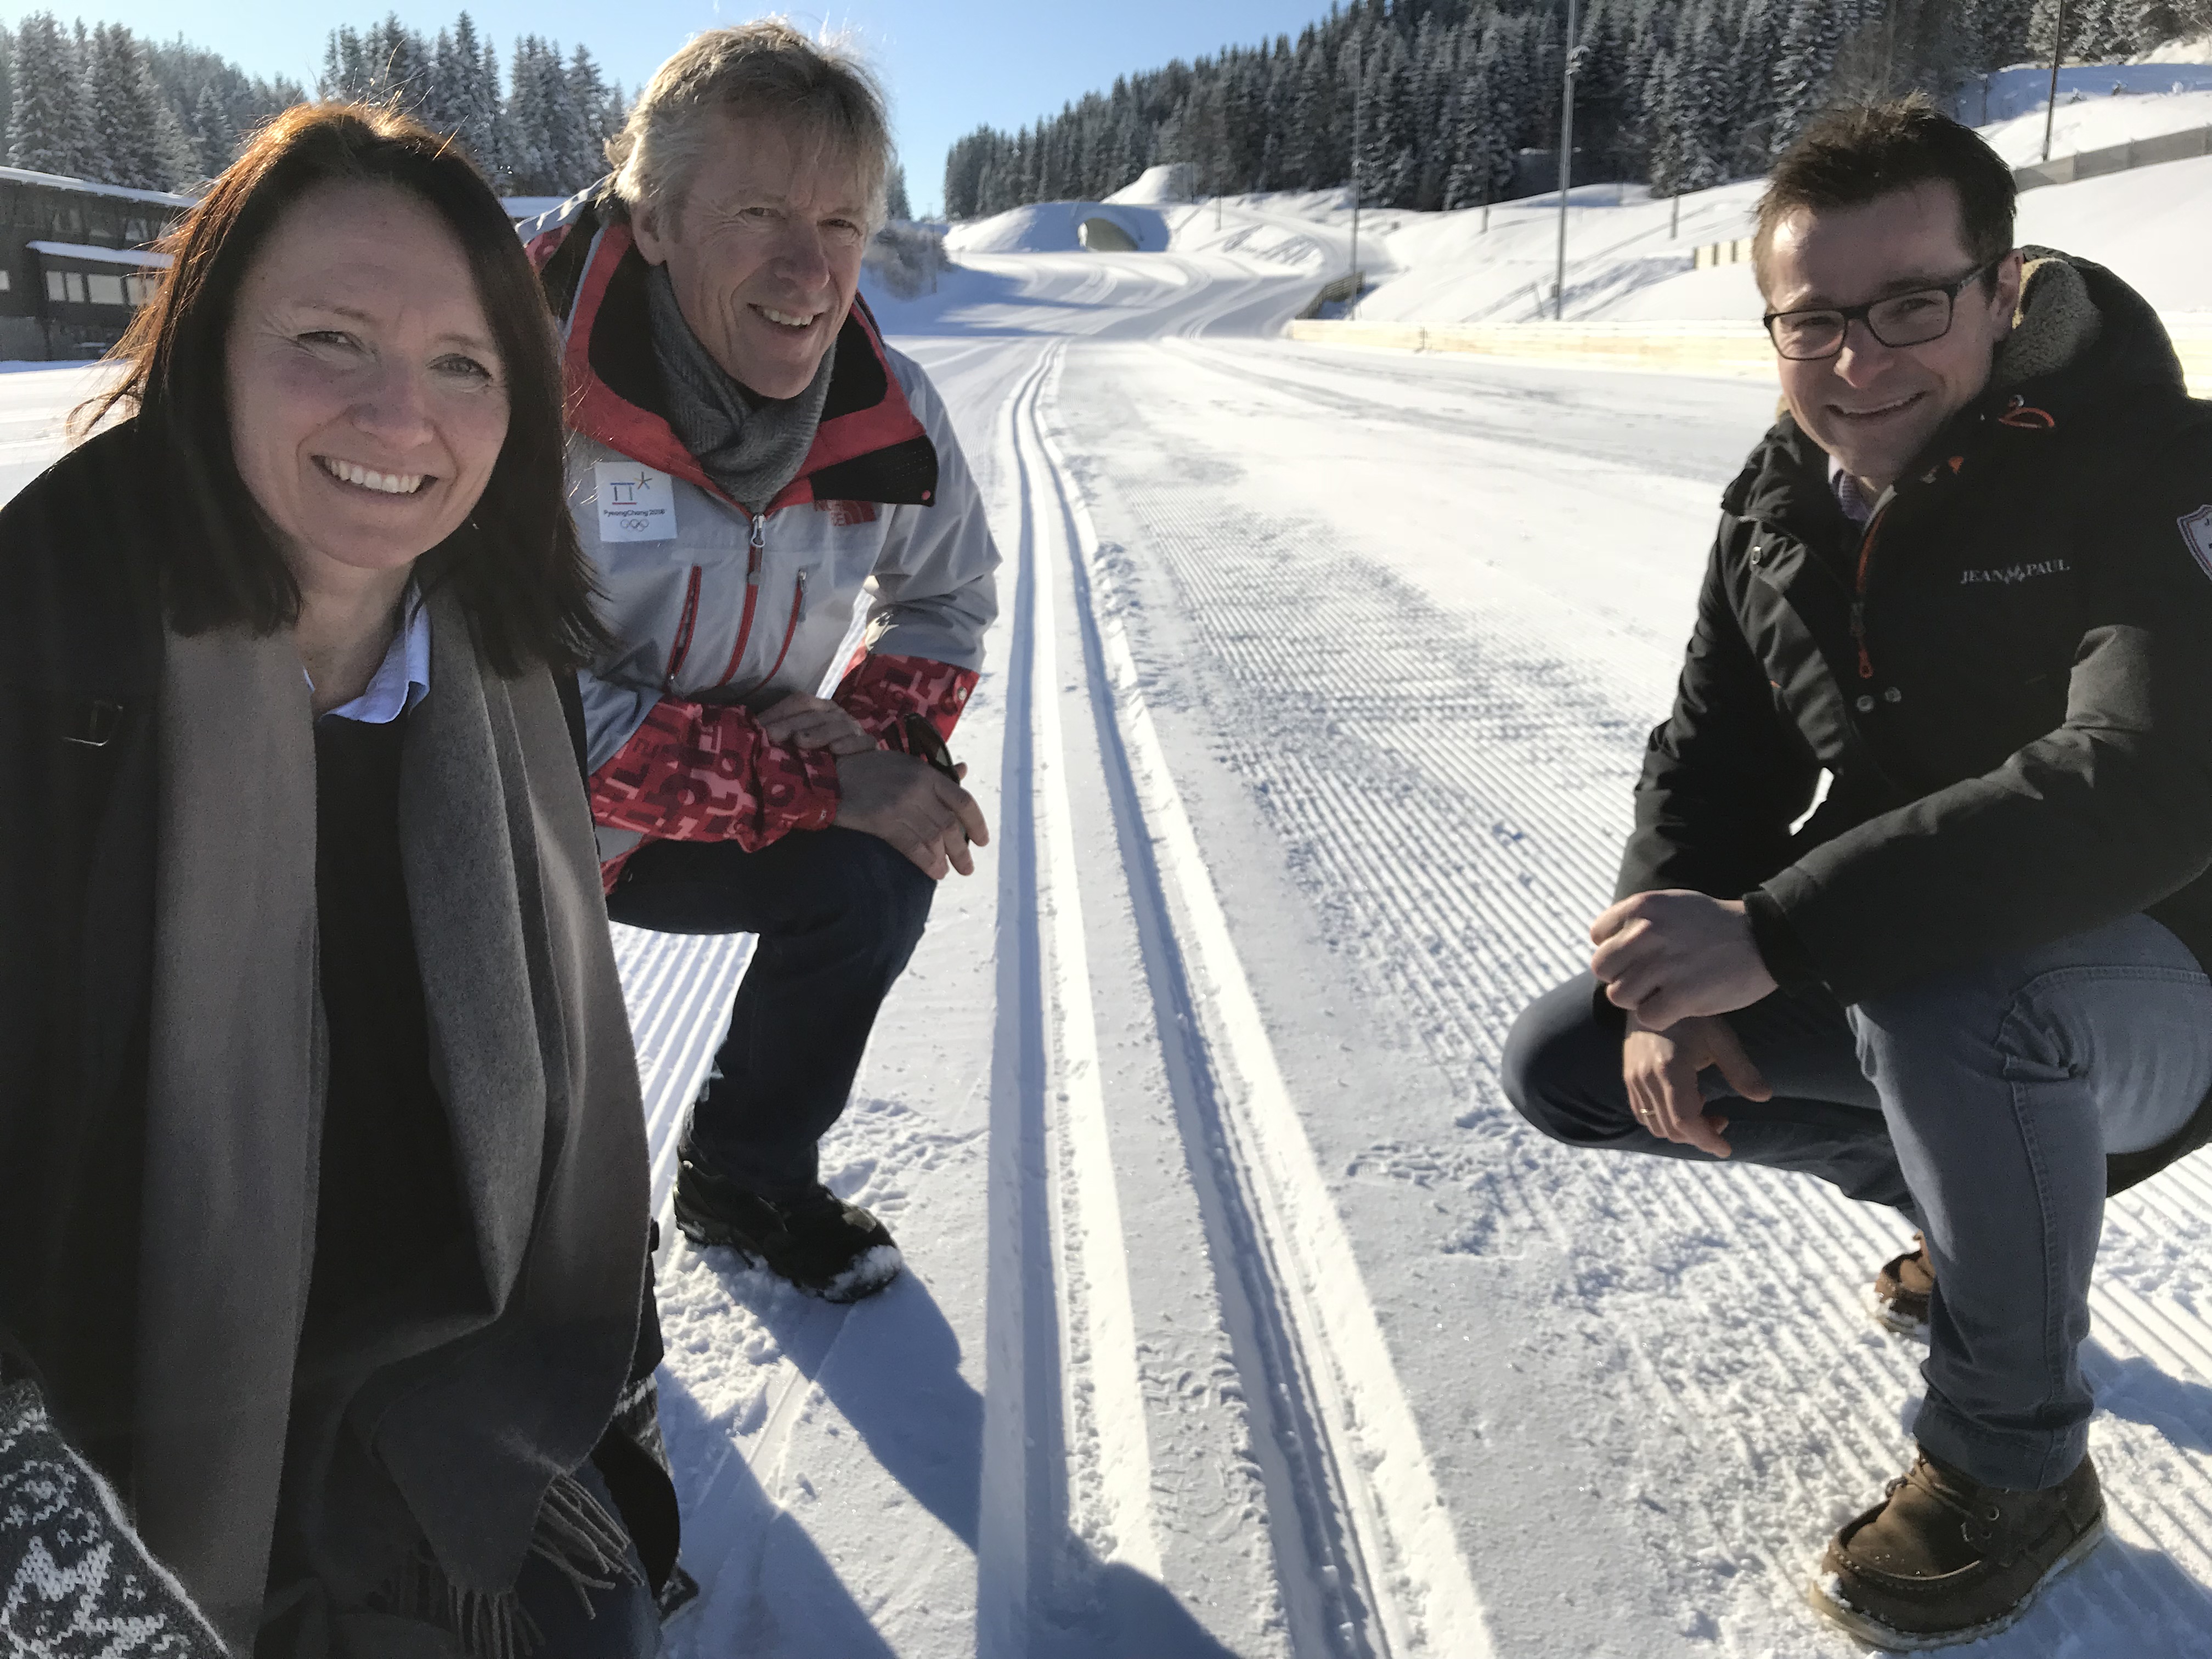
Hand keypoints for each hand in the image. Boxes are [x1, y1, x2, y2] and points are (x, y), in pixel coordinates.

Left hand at [758, 693, 875, 757]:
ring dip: (820, 732)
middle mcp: (834, 713)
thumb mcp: (784, 745)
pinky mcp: (867, 744)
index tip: (766, 731)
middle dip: (795, 725)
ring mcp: (852, 727)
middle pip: (816, 714)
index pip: (801, 702)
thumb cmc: (802, 761)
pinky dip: (850, 744)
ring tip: (802, 743)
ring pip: (839, 724)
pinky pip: (863, 741)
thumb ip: (773, 732)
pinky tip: (836, 750)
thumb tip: (754, 730)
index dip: (783, 715)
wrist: (844, 783)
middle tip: (777, 738)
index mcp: (815, 707)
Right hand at [835, 749, 990, 878]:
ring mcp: (900, 805)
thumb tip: (964, 770)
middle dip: (962, 850)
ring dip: (945, 859)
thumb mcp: (905, 762)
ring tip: (948, 872)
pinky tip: (934, 872)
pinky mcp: (882, 821)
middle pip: (949, 824)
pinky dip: (927, 862)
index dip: (977, 823)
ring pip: (933, 838)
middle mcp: (917, 787)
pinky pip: (913, 846)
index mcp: (925, 772)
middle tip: (967, 868)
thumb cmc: (867, 769)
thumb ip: (935, 772)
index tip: (983, 841)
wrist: (829, 775)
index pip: (962, 800)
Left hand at [1588, 889, 1777, 1029]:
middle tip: (1648, 981)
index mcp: (1643, 907)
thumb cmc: (1716, 925)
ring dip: (1640, 1000)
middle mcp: (1648, 932)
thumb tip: (1602, 940)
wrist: (1765, 938)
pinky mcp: (1681, 996)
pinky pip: (1646, 1017)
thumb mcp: (1673, 905)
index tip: (1638, 956)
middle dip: (1622, 978)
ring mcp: (1663, 965)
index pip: (1598, 936)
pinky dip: (1660, 1018)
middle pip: (1602, 968)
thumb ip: (1637, 919)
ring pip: (1619, 996)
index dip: (1615, 951)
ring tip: (1665, 993)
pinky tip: (1679, 1007)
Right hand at [1621, 1011, 1771, 1157]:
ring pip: (1654, 1124)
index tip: (1727, 1149)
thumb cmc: (1691, 1014)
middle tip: (1722, 1120)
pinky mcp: (1628, 1077)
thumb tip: (1764, 1097)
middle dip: (1699, 1135)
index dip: (1707, 1140)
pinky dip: (1664, 1118)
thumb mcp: (1720, 1038)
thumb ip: (1741, 1070)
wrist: (1650, 993)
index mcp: (1669, 1070)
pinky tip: (1684, 1099)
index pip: (1685, 1121)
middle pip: (1670, 1129)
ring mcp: (1633, 1079)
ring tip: (1704, 1109)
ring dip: (1681, 1129)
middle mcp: (1646, 1079)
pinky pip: (1642, 1112)